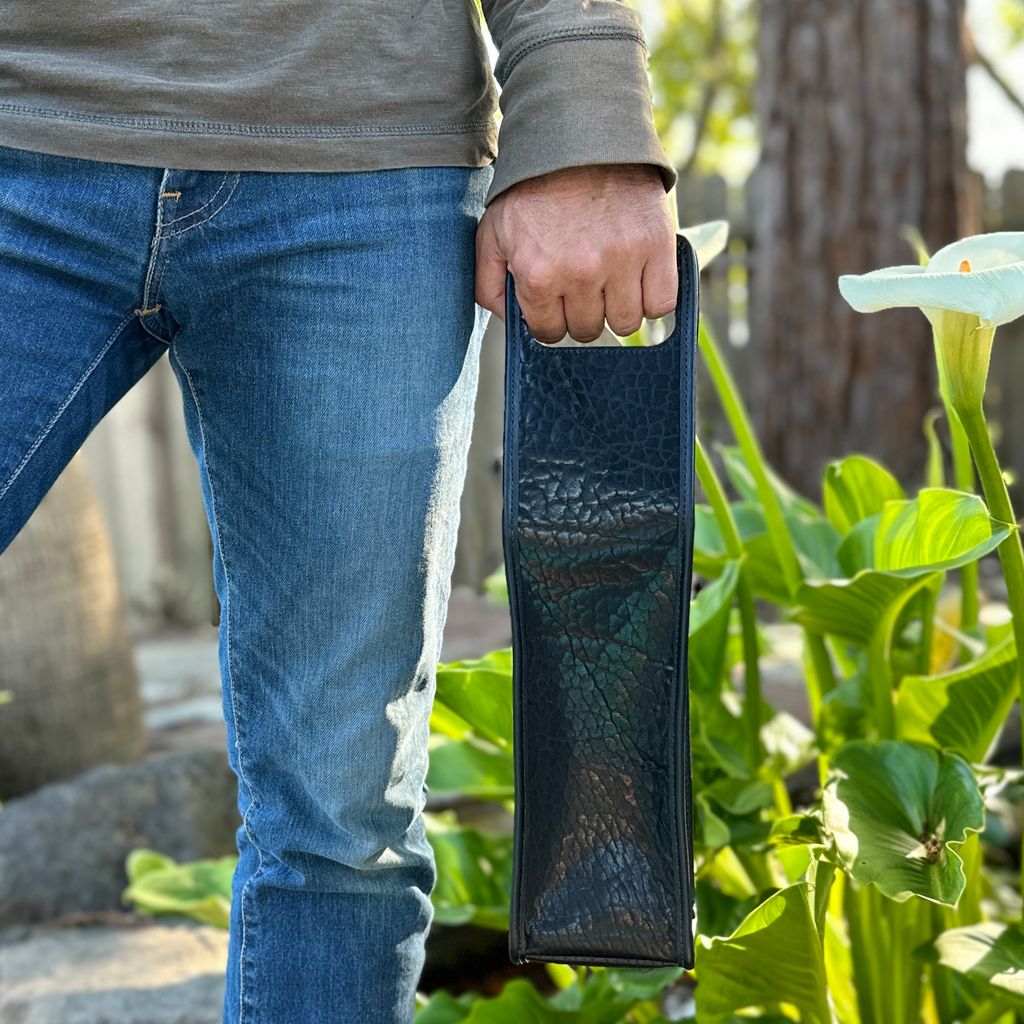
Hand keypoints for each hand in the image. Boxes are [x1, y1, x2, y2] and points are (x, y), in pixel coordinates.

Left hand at [475, 163, 676, 343]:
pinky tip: (638, 280)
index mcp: (538, 274)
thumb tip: (509, 319)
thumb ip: (489, 282)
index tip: (556, 301)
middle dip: (582, 312)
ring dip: (617, 308)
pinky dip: (652, 298)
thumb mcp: (493, 231)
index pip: (549, 332)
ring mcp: (623, 261)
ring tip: (610, 281)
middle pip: (587, 330)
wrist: (580, 135)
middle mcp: (581, 274)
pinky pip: (661, 304)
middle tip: (581, 283)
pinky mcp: (657, 246)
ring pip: (625, 323)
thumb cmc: (534, 186)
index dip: (551, 319)